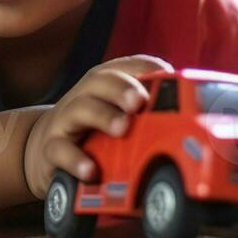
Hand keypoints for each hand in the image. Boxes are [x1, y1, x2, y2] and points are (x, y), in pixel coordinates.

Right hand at [22, 55, 168, 198]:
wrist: (43, 148)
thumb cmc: (93, 131)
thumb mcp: (117, 115)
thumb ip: (147, 111)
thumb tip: (194, 119)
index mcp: (105, 84)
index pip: (127, 66)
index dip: (146, 69)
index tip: (166, 76)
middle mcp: (85, 95)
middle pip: (101, 80)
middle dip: (122, 87)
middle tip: (140, 101)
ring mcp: (66, 120)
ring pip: (81, 108)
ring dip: (103, 115)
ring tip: (122, 128)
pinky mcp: (51, 148)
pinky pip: (60, 150)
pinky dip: (76, 159)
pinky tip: (91, 171)